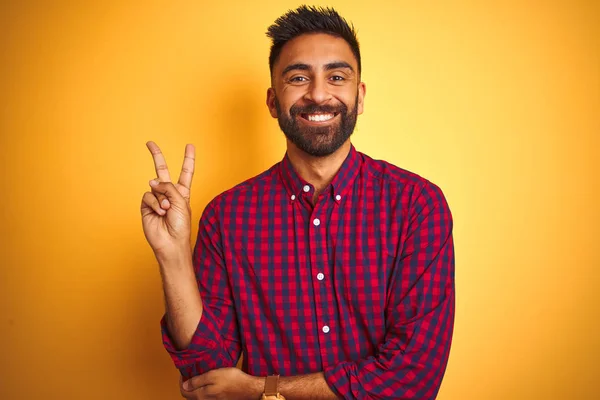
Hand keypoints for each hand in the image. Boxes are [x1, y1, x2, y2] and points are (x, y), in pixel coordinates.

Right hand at [141, 141, 194, 258]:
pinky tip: (159, 212)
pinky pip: (148, 195)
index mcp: (182, 192)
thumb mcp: (181, 201)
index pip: (186, 172)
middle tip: (149, 142)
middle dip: (156, 156)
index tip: (190, 145)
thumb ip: (168, 187)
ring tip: (166, 210)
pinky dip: (154, 203)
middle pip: (162, 170)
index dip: (188, 159)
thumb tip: (152, 180)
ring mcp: (157, 199)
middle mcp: (169, 193)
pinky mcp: (146, 205)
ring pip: (155, 186)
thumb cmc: (181, 225)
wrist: (171, 242)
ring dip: (162, 198)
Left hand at [180, 368, 261, 399]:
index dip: (181, 382)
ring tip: (199, 375)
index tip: (184, 373)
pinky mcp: (218, 399)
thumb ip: (197, 381)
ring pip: (198, 395)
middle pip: (190, 395)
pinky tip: (209, 380)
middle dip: (188, 384)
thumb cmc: (232, 380)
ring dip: (196, 387)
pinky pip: (206, 395)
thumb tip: (185, 385)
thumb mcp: (213, 376)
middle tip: (190, 373)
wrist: (248, 388)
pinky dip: (204, 388)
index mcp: (201, 395)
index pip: (184, 391)